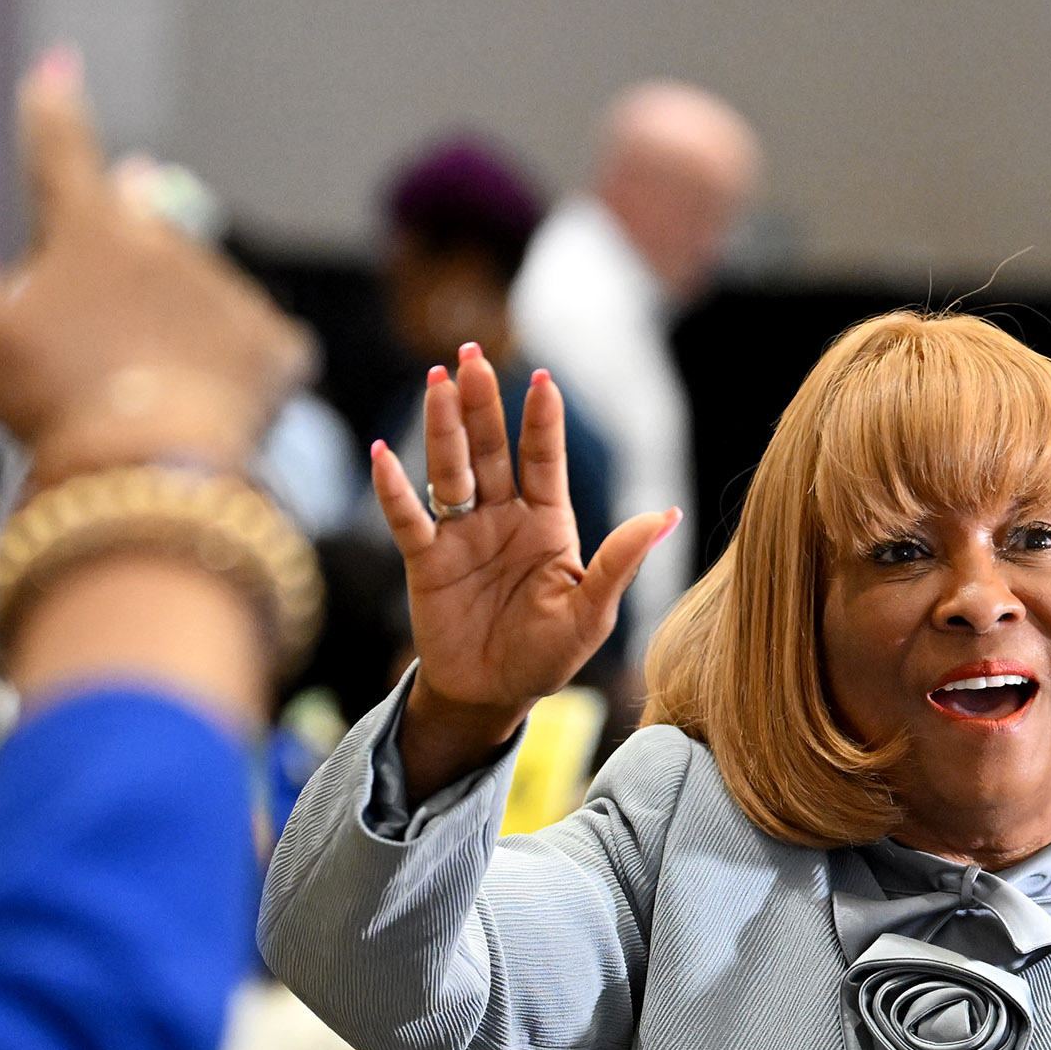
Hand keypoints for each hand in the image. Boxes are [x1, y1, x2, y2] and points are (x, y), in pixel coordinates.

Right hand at [0, 51, 308, 487]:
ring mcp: (224, 289)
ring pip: (195, 289)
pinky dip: (236, 364)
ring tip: (151, 375)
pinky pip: (255, 343)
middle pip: (140, 216)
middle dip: (130, 207)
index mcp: (87, 226)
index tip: (56, 72)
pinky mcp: (273, 344)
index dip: (52, 107)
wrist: (147, 466)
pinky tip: (221, 394)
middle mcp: (163, 240)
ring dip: (178, 309)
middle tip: (134, 186)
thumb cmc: (49, 399)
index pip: (59, 146)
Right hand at [371, 344, 676, 796]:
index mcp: (548, 522)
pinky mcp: (427, 561)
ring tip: (437, 380)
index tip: (542, 379)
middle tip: (472, 354)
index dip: (542, 420)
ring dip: (442, 427)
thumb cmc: (548, 655)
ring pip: (450, 470)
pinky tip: (382, 455)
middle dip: (482, 403)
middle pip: (491, 449)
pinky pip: (408, 519)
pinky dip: (393, 489)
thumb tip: (668, 514)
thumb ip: (620, 562)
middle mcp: (503, 517)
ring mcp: (462, 534)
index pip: (544, 459)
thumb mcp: (591, 613)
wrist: (494, 695)